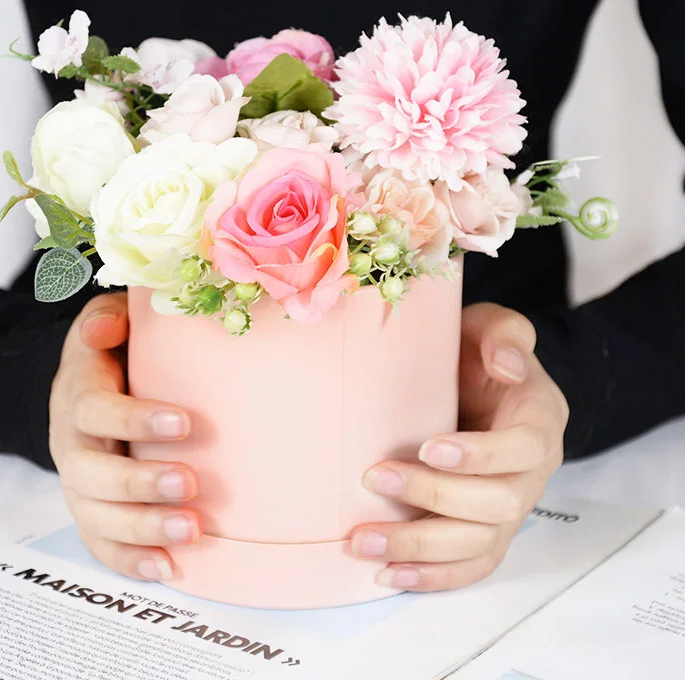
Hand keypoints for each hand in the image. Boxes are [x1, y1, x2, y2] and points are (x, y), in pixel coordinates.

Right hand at [49, 293, 200, 580]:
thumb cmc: (112, 353)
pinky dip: (130, 560)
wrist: (87, 390)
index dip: (135, 420)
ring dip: (142, 528)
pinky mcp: (91, 511)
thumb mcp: (106, 323)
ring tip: (192, 531)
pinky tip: (168, 567)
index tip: (185, 423)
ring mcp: (78, 483)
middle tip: (189, 483)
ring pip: (96, 516)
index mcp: (78, 395)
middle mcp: (71, 444)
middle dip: (139, 482)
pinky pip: (100, 544)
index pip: (96, 410)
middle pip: (92, 473)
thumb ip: (107, 319)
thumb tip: (108, 327)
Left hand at [351, 302, 567, 591]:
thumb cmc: (479, 351)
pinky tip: (388, 573)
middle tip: (375, 479)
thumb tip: (506, 365)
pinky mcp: (487, 529)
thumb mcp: (493, 325)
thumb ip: (506, 333)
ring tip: (362, 541)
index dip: (480, 455)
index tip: (429, 447)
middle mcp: (531, 471)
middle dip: (434, 497)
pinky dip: (433, 576)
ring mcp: (510, 506)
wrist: (477, 380)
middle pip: (498, 504)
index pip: (523, 448)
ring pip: (478, 544)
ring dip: (420, 547)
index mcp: (538, 419)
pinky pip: (471, 565)